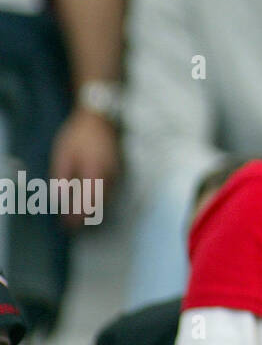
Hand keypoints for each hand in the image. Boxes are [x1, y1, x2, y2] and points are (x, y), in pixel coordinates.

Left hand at [49, 107, 120, 230]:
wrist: (99, 118)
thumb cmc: (78, 136)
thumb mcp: (63, 155)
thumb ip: (62, 178)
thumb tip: (60, 199)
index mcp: (95, 173)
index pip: (88, 202)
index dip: (79, 216)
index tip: (69, 226)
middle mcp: (110, 176)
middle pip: (99, 204)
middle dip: (85, 216)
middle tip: (72, 226)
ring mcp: (116, 172)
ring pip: (106, 198)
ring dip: (93, 209)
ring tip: (79, 217)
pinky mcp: (118, 169)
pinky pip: (109, 190)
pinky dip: (99, 198)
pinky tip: (90, 201)